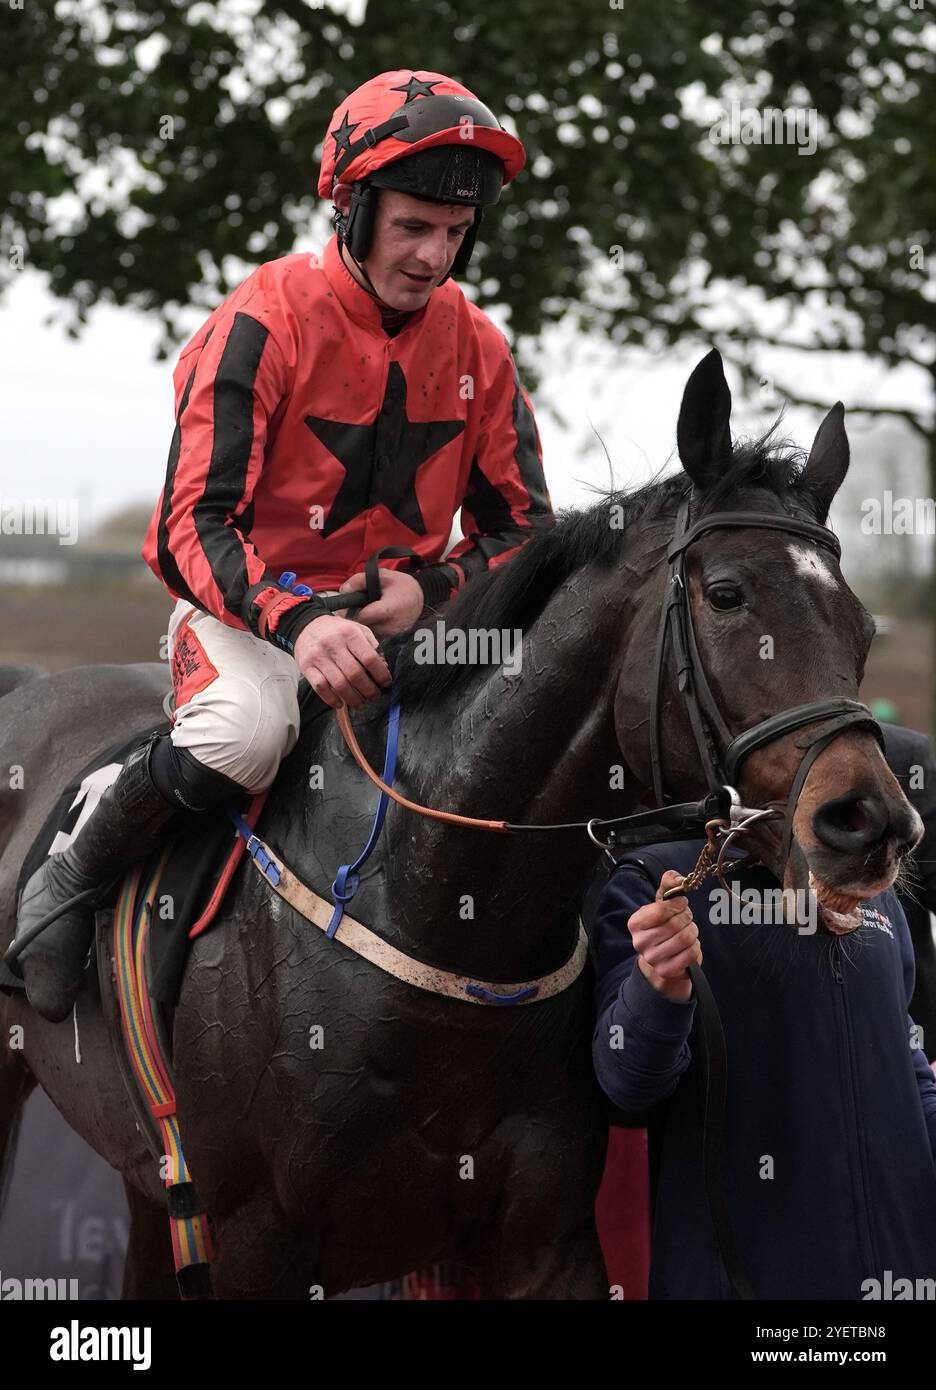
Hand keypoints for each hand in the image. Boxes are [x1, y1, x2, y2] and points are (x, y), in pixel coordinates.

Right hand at [293, 615, 391, 709]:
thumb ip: (372, 647)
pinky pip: (320, 688)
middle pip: (355, 674)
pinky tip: (340, 704)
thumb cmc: (337, 631)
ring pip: (339, 684)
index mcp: (349, 633)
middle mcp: (333, 644)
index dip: (381, 674)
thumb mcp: (358, 630)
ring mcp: (318, 656)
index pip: (369, 658)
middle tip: (375, 696)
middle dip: (368, 690)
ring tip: (361, 703)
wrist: (307, 625)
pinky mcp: (306, 667)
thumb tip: (384, 667)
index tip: (386, 683)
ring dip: (353, 698)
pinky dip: (332, 699)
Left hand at [338, 568, 424, 637]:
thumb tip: (343, 590)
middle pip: (362, 628)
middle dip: (354, 620)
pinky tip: (372, 621)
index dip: (350, 613)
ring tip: (363, 614)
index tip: (346, 608)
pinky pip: (375, 638)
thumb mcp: (382, 576)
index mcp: (387, 610)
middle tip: (352, 610)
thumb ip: (360, 580)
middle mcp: (390, 627)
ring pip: (367, 635)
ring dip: (362, 627)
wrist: (422, 599)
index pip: (361, 618)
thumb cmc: (402, 587)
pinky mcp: (393, 641)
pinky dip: (370, 631)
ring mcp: (392, 636)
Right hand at [627, 870, 701, 1002]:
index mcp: (635, 923)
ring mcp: (652, 958)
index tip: (681, 904)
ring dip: (692, 932)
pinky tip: (688, 947)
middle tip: (685, 919)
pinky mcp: (666, 971)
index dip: (678, 904)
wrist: (660, 960)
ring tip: (687, 932)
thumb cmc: (662, 927)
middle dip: (687, 918)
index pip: (663, 909)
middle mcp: (640, 942)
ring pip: (686, 937)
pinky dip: (695, 947)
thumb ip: (669, 885)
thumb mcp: (662, 905)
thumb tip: (679, 878)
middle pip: (677, 923)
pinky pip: (691, 953)